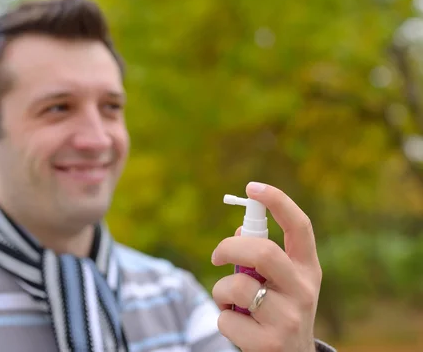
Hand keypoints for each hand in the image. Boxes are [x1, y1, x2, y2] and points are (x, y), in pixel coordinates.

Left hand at [211, 182, 321, 351]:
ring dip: (220, 290)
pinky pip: (226, 317)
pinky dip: (222, 317)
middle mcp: (304, 291)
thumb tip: (239, 232)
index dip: (278, 201)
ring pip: (236, 285)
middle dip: (229, 247)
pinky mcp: (268, 343)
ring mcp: (288, 318)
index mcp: (307, 269)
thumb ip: (263, 257)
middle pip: (262, 251)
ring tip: (229, 301)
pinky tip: (238, 327)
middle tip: (216, 256)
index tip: (252, 187)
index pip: (300, 226)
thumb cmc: (280, 311)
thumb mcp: (282, 283)